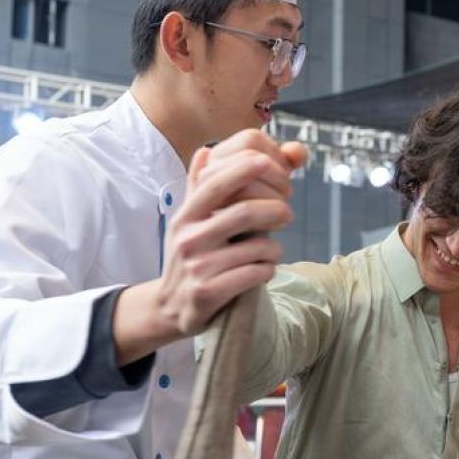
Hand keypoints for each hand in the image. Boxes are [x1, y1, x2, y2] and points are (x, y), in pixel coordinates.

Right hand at [114, 130, 307, 362]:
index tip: (272, 163)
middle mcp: (188, 238)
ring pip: (257, 248)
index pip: (214, 182)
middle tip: (288, 214)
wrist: (170, 307)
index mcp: (185, 215)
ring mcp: (197, 267)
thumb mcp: (188, 222)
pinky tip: (265, 270)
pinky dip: (268, 270)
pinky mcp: (208, 293)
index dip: (244, 168)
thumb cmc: (190, 257)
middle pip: (244, 212)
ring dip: (274, 248)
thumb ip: (200, 187)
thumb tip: (206, 150)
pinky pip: (255, 274)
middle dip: (275, 209)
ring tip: (273, 251)